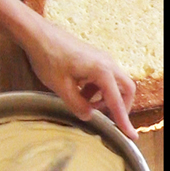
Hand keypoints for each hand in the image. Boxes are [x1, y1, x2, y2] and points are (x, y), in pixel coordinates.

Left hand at [23, 17, 137, 139]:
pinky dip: (97, 89)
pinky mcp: (94, 58)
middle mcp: (107, 63)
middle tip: (107, 119)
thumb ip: (77, 105)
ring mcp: (102, 59)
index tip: (131, 135)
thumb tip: (89, 116)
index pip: (117, 100)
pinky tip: (80, 93)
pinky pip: (104, 77)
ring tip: (85, 104)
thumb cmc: (49, 57)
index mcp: (102, 70)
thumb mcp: (61, 87)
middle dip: (120, 106)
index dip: (123, 120)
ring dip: (105, 97)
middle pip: (126, 88)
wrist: (38, 35)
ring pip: (115, 83)